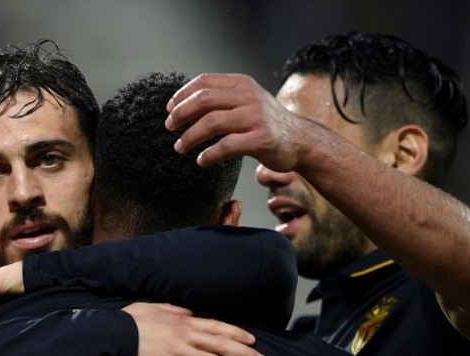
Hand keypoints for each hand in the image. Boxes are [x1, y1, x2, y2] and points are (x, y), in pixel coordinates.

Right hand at [122, 302, 265, 355]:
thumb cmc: (132, 320)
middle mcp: (186, 336)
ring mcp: (179, 353)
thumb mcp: (156, 307)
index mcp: (184, 321)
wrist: (114, 335)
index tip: (252, 340)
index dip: (237, 333)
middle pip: (222, 345)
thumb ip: (174, 310)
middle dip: (244, 353)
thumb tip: (189, 312)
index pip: (217, 326)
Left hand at [165, 73, 309, 171]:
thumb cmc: (267, 124)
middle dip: (181, 114)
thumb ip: (223, 99)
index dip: (182, 95)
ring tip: (180, 147)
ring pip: (212, 123)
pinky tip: (202, 160)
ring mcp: (256, 117)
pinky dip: (209, 154)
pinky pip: (227, 146)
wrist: (300, 141)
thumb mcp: (247, 101)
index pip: (204, 82)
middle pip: (204, 100)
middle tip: (169, 128)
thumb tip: (185, 105)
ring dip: (190, 136)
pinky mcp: (261, 139)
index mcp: (242, 84)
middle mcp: (249, 97)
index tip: (169, 109)